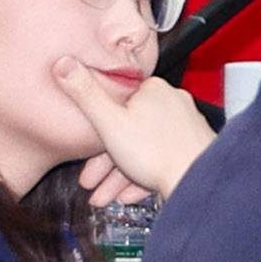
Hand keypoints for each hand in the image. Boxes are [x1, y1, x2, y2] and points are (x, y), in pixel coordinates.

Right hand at [88, 65, 214, 199]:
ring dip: (120, 176)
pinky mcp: (194, 147)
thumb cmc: (156, 153)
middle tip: (92, 182)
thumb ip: (85, 94)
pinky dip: (142, 177)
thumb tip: (64, 64)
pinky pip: (161, 161)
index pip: (115, 107)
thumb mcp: (109, 122)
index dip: (96, 134)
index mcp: (152, 90)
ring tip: (105, 197)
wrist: (196, 181)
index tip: (84, 156)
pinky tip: (130, 194)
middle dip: (106, 163)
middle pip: (128, 132)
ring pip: (144, 150)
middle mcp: (172, 102)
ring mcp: (185, 125)